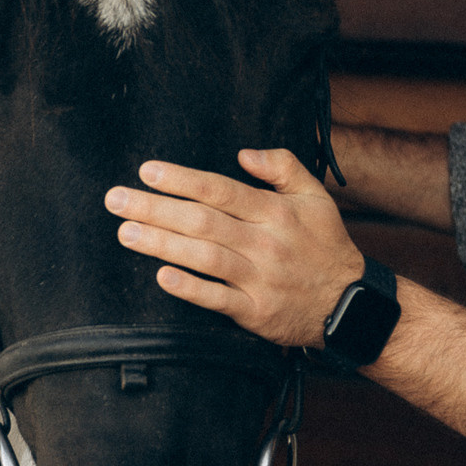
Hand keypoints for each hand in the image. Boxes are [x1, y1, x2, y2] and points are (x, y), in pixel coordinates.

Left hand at [104, 148, 363, 348]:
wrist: (349, 306)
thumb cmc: (326, 246)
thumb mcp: (315, 197)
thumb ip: (282, 166)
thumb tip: (244, 153)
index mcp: (275, 212)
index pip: (220, 190)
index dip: (181, 180)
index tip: (147, 171)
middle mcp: (265, 242)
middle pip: (202, 221)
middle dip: (155, 208)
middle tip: (116, 200)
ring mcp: (260, 279)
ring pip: (204, 257)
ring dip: (161, 244)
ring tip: (125, 233)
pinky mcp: (257, 312)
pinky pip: (218, 299)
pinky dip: (190, 288)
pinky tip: (161, 276)